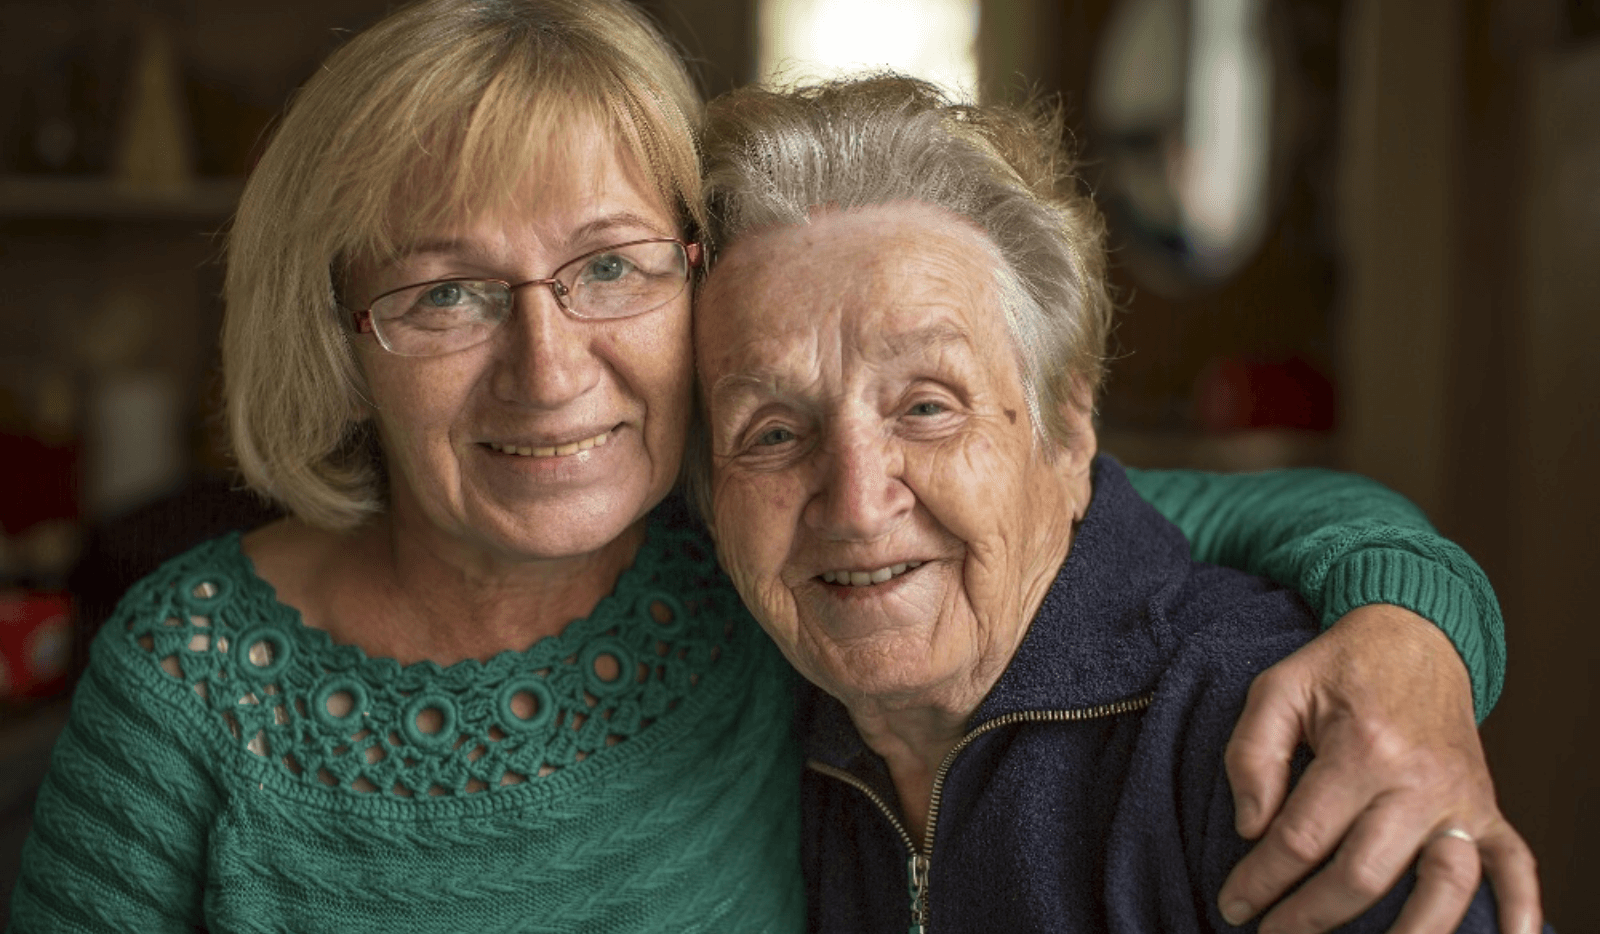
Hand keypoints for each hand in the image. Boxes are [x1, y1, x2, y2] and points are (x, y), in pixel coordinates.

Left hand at [1218, 604, 1540, 933]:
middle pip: (1361, 875)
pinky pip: (1517, 867)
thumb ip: (1251, 754)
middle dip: (1307, 917)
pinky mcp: (1488, 808)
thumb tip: (1250, 827)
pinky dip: (1519, 912)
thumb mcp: (1277, 690)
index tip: (1233, 903)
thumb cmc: (1339, 669)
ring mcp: (1460, 799)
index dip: (1260, 879)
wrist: (1414, 637)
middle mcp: (1418, 780)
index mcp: (1361, 749)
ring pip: (1441, 888)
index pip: (1301, 837)